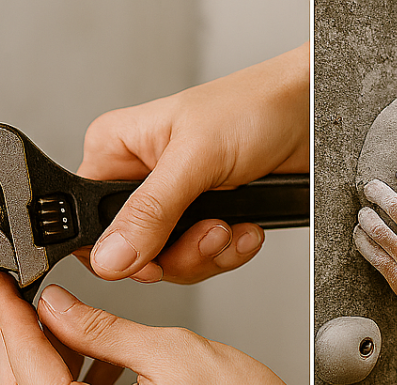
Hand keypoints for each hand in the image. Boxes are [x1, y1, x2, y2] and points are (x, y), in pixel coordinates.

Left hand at [0, 269, 309, 384]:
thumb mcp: (169, 351)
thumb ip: (100, 328)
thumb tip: (56, 308)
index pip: (27, 364)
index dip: (9, 313)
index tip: (0, 282)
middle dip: (18, 340)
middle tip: (26, 298)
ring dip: (46, 364)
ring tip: (70, 322)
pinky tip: (96, 358)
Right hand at [78, 44, 308, 283]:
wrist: (306, 117)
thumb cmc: (252, 108)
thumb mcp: (194, 159)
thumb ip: (151, 212)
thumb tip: (111, 255)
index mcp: (117, 151)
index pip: (90, 223)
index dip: (119, 253)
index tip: (152, 261)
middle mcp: (140, 180)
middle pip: (135, 254)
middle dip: (180, 254)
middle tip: (210, 231)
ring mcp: (173, 205)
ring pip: (171, 264)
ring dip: (209, 254)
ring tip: (231, 225)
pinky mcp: (204, 221)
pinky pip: (203, 261)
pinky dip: (229, 253)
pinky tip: (244, 229)